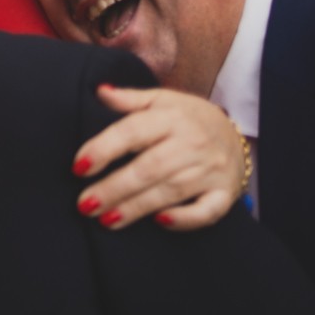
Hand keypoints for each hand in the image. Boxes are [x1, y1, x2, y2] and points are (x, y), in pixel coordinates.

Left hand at [73, 85, 244, 230]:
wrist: (236, 136)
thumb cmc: (187, 119)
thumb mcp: (161, 100)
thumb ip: (130, 99)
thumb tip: (99, 91)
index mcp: (172, 117)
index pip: (132, 132)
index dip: (103, 149)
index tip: (78, 167)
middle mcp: (193, 143)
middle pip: (149, 168)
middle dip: (114, 188)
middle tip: (85, 204)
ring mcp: (211, 170)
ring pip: (171, 191)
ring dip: (136, 208)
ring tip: (106, 219)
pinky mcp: (225, 193)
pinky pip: (207, 211)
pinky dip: (185, 219)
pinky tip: (159, 222)